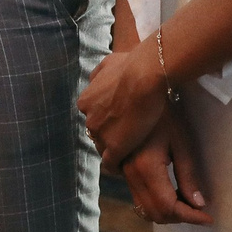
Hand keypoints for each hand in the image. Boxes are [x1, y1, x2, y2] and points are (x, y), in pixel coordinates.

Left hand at [77, 40, 171, 171]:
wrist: (145, 75)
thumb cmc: (132, 65)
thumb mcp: (108, 63)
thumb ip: (99, 75)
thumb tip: (94, 80)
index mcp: (86, 101)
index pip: (93, 117)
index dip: (107, 121)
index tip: (119, 123)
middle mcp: (89, 118)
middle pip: (97, 133)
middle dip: (109, 135)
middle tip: (127, 136)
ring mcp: (101, 134)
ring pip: (103, 148)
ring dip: (114, 150)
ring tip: (129, 152)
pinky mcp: (114, 148)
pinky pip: (111, 164)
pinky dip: (117, 166)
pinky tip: (125, 168)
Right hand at [117, 97, 210, 225]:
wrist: (135, 90)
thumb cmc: (163, 113)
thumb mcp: (181, 142)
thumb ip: (188, 176)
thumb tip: (199, 204)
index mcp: (146, 168)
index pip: (169, 207)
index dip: (191, 217)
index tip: (208, 218)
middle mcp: (130, 174)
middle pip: (154, 212)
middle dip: (179, 217)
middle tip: (199, 211)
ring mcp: (122, 171)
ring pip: (143, 207)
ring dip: (166, 211)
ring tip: (186, 201)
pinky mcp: (120, 167)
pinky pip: (136, 195)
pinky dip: (154, 201)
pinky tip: (169, 189)